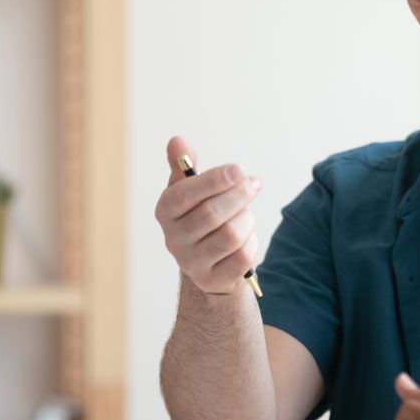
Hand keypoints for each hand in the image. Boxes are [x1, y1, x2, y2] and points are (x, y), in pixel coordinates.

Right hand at [154, 135, 262, 295]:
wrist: (212, 263)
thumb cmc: (202, 218)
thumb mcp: (191, 191)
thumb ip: (184, 166)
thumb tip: (177, 140)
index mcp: (165, 212)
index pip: (183, 195)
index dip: (213, 180)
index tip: (239, 170)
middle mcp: (173, 239)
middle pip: (211, 214)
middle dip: (239, 195)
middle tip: (254, 184)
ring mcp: (192, 262)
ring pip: (230, 234)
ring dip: (246, 219)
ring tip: (246, 214)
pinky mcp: (214, 279)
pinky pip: (243, 256)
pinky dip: (251, 241)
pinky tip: (246, 237)